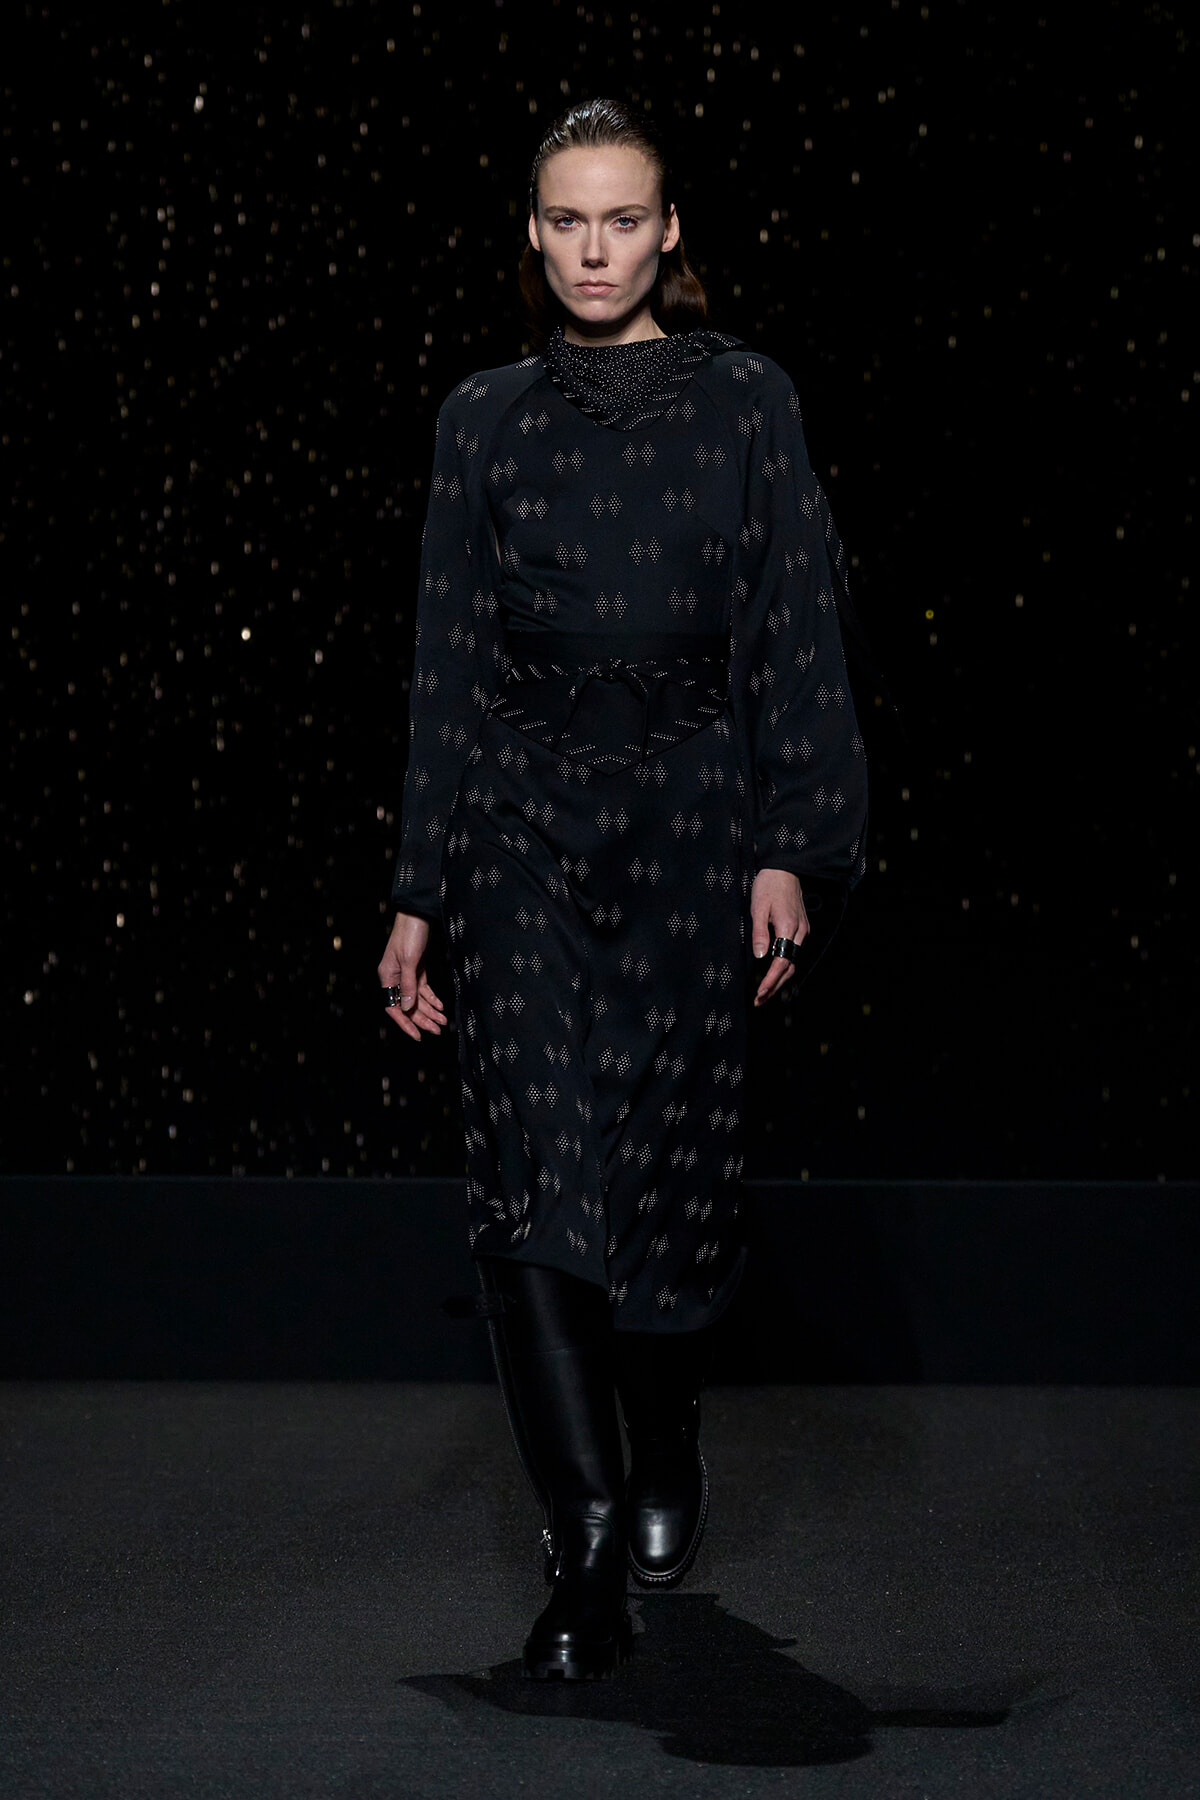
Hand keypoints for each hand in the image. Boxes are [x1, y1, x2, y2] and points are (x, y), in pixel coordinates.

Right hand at [377, 910, 447, 1040]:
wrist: (418, 914)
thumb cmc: (410, 934)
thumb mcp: (409, 961)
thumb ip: (408, 985)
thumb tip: (407, 1008)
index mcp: (387, 977)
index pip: (393, 1007)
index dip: (405, 1022)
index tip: (418, 1035)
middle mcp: (395, 977)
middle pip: (408, 1005)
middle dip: (423, 1019)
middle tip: (438, 1030)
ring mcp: (406, 973)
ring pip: (417, 998)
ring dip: (430, 1010)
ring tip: (443, 1021)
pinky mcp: (416, 968)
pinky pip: (423, 989)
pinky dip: (432, 998)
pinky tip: (440, 1006)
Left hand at [749, 868, 809, 1006]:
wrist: (784, 869)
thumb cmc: (769, 886)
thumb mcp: (758, 907)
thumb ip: (759, 932)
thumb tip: (760, 956)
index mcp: (788, 927)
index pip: (781, 962)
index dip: (771, 980)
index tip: (760, 992)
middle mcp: (800, 932)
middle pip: (790, 967)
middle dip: (775, 986)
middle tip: (759, 1000)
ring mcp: (802, 931)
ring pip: (792, 962)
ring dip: (780, 979)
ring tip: (764, 993)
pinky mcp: (801, 929)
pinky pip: (793, 953)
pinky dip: (784, 967)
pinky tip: (774, 974)